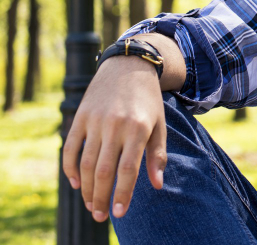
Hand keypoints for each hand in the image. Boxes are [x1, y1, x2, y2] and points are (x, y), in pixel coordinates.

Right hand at [62, 56, 167, 221]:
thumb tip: (157, 185)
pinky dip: (70, 168)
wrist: (129, 67)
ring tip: (91, 204)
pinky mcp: (80, 116)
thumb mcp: (159, 124)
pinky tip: (77, 184)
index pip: (128, 169)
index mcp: (138, 128)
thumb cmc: (148, 101)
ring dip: (86, 188)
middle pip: (104, 171)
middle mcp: (115, 125)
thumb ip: (157, 155)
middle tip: (100, 216)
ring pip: (86, 163)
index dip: (122, 194)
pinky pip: (70, 148)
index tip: (119, 213)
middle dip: (101, 197)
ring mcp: (95, 121)